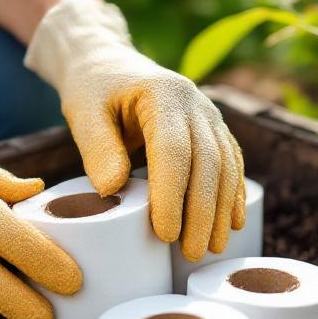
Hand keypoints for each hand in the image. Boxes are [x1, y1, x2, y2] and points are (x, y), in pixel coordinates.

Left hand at [25, 0, 245, 260]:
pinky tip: (234, 223)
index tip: (164, 233)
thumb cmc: (92, 90)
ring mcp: (209, 114)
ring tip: (211, 249)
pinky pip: (231, 162)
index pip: (174, 150)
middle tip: (190, 254)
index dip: (172, 195)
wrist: (110, 64)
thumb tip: (110, 190)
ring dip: (221, 210)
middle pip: (207, 163)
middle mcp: (195, 102)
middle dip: (202, 212)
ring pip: (225, 166)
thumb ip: (96, 148)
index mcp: (163, 93)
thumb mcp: (83, 112)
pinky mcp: (213, 128)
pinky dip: (233, 194)